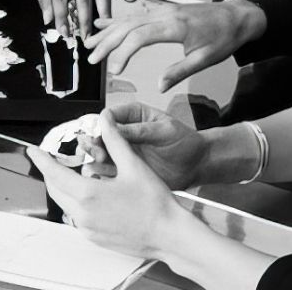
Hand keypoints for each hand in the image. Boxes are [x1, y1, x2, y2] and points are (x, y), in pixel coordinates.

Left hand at [28, 109, 188, 259]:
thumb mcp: (133, 165)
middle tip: (53, 160)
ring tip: (75, 174)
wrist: (167, 234)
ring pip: (65, 204)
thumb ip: (115, 141)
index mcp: (88, 194)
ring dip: (64, 188)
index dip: (41, 160)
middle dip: (51, 173)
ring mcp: (87, 229)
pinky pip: (77, 217)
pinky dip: (77, 203)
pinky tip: (93, 195)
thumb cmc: (154, 203)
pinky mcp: (94, 237)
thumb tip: (105, 121)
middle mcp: (83, 214)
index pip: (54, 174)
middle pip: (55, 190)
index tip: (33, 151)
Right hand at [77, 102, 210, 189]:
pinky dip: (101, 173)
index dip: (102, 125)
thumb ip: (141, 130)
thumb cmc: (185, 142)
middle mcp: (125, 133)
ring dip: (95, 157)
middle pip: (99, 135)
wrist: (196, 165)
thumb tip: (115, 128)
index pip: (109, 115)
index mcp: (134, 116)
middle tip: (100, 152)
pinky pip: (107, 171)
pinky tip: (101, 176)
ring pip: (99, 153)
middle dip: (95, 142)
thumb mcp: (165, 130)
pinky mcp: (125, 171)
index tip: (102, 134)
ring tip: (100, 162)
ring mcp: (124, 153)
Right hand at [87, 0, 266, 86]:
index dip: (123, 53)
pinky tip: (104, 23)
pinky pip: (137, 14)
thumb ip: (180, 71)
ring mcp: (163, 10)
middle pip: (129, 26)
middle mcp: (165, 14)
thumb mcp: (205, 59)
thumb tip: (158, 86)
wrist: (238, 16)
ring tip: (89, 42)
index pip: (140, 37)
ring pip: (129, 19)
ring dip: (108, 31)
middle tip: (90, 59)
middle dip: (107, 42)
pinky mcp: (164, 10)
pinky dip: (119, 20)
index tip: (113, 70)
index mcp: (175, 26)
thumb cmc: (224, 38)